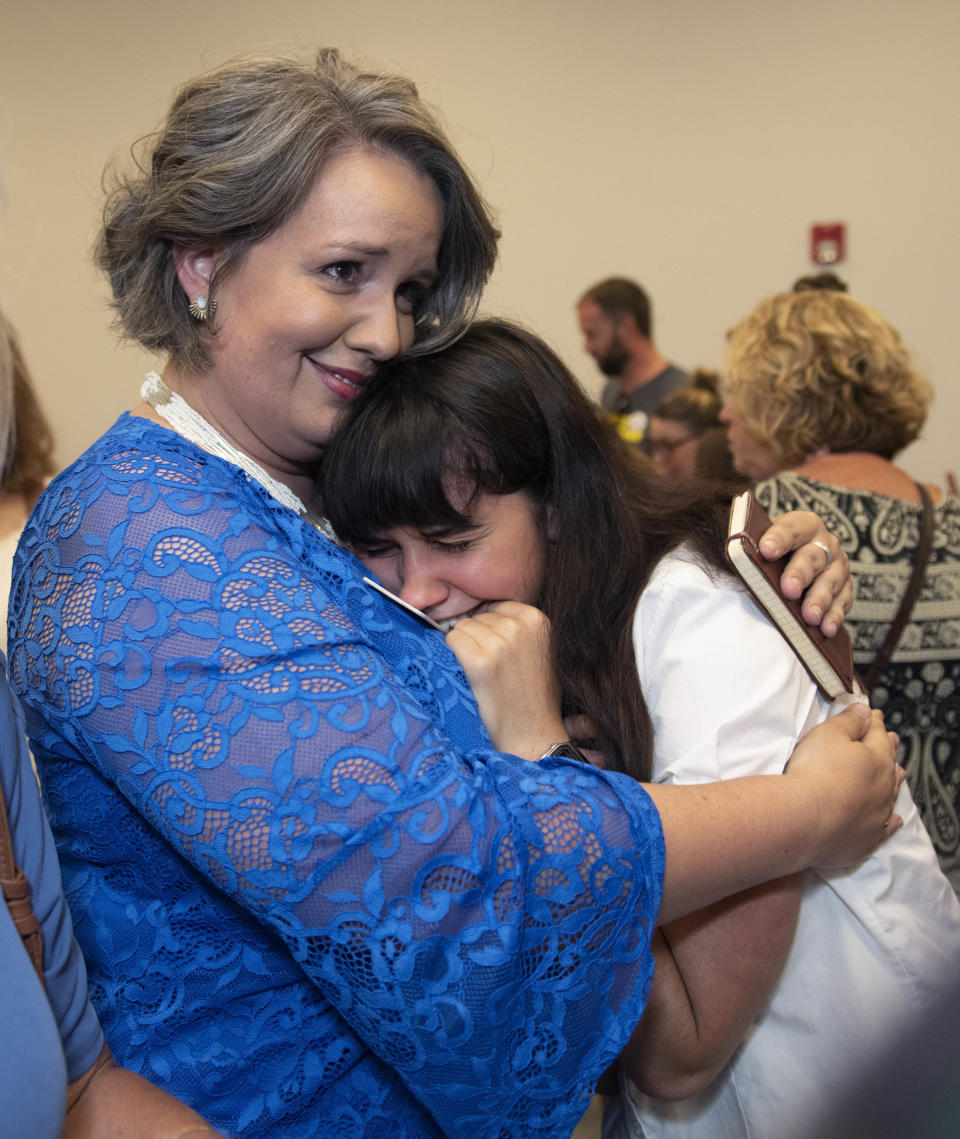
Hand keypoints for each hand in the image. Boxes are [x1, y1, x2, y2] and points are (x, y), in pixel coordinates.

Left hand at [445, 602, 565, 760]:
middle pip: (479, 616)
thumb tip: (483, 612)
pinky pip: (452, 640)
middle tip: (490, 667)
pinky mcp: (480, 661)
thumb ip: (520, 629)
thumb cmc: (536, 697)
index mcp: (537, 619)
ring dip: (465, 647)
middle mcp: (519, 626)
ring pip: (463, 627)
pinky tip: (468, 674)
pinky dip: (454, 655)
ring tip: (482, 674)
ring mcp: (500, 643)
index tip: (495, 651)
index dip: (491, 628)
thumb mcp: (541, 652)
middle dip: (479, 638)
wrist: (533, 734)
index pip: (497, 607)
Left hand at [757, 510, 850, 635]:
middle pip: (813, 556)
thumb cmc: (766, 558)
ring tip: (810, 617)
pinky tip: (826, 628)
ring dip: (820, 600)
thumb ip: (748, 557)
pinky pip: (842, 602)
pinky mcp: (843, 589)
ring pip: (831, 581)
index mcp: (800, 525)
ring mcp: (837, 566)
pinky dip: (834, 616)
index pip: (791, 528)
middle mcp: (823, 542)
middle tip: (789, 590)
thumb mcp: (755, 552)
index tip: (765, 550)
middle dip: (800, 573)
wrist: (784, 569)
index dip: (779, 538)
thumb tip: (739, 569)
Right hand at [784, 704, 903, 868]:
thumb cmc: (815, 771)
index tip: (875, 714)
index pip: (877, 734)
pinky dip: (892, 821)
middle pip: (889, 763)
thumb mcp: (828, 734)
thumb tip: (865, 711)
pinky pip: (886, 828)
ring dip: (893, 781)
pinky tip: (895, 820)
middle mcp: (884, 787)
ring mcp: (878, 815)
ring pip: (891, 794)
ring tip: (898, 772)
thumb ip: (849, 721)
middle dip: (888, 749)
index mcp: (878, 758)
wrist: (805, 819)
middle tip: (892, 739)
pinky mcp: (867, 838)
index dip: (874, 722)